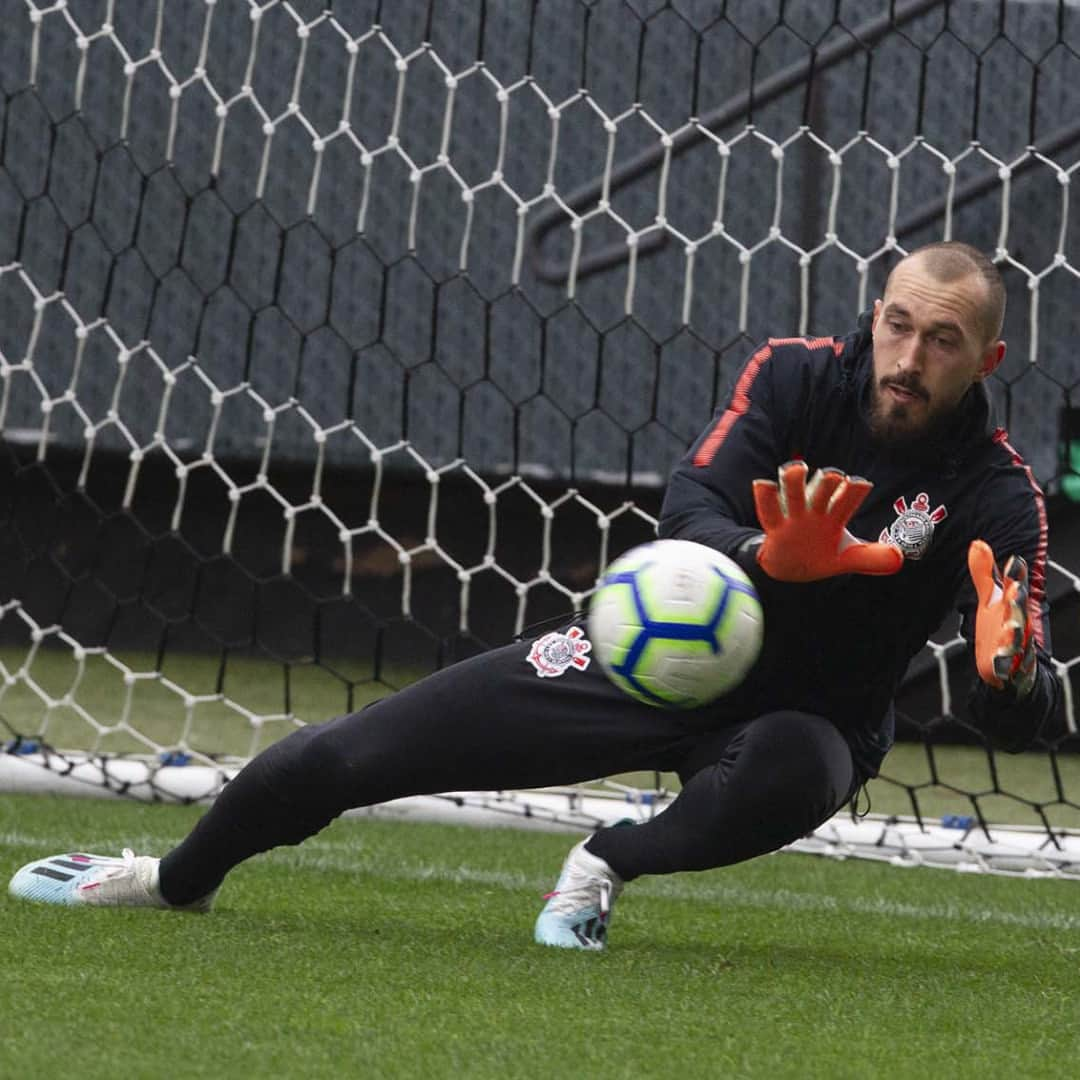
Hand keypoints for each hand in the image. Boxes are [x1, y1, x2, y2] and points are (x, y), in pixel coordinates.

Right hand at [752, 461, 903, 581]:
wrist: (789, 567)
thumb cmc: (820, 555)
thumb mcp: (846, 559)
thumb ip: (870, 558)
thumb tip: (899, 558)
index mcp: (834, 518)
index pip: (846, 502)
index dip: (853, 492)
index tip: (859, 484)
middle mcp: (815, 512)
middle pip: (822, 494)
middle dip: (827, 483)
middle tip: (833, 475)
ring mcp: (794, 518)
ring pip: (794, 496)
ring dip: (795, 483)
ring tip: (797, 468)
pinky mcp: (775, 527)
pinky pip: (769, 512)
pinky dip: (765, 498)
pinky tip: (761, 482)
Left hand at [968, 539, 1035, 696]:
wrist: (1007, 668)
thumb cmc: (1000, 628)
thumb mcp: (990, 599)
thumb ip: (983, 573)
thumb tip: (977, 542)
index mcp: (1013, 606)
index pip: (1015, 588)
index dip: (1015, 575)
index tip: (1014, 561)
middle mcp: (1018, 624)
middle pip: (1019, 612)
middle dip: (1017, 601)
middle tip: (1014, 591)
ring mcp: (1015, 647)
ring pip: (1018, 639)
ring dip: (1015, 632)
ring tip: (1010, 624)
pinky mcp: (1007, 668)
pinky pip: (1007, 667)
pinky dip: (1004, 664)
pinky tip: (996, 660)